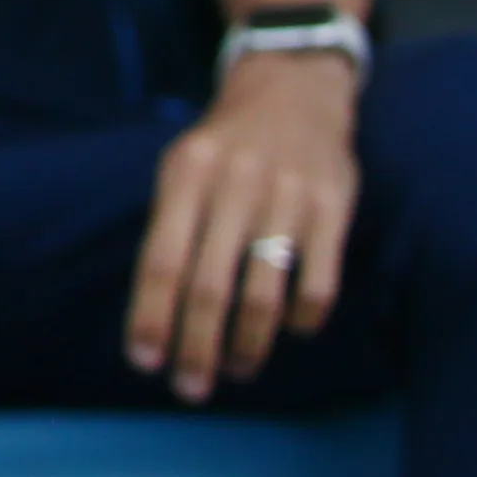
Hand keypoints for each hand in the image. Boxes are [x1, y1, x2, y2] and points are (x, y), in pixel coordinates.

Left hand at [127, 42, 359, 400]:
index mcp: (185, 174)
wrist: (294, 88)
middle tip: (190, 388)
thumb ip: (171, 225)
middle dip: (196, 347)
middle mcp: (233, 186)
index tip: (143, 362)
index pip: (160, 260)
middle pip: (208, 286)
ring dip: (248, 345)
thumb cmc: (226, 143)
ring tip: (237, 370)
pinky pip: (317, 285)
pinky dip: (300, 320)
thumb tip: (154, 308)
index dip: (151, 317)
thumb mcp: (183, 165)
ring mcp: (286, 199)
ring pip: (263, 295)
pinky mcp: (333, 210)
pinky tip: (289, 330)